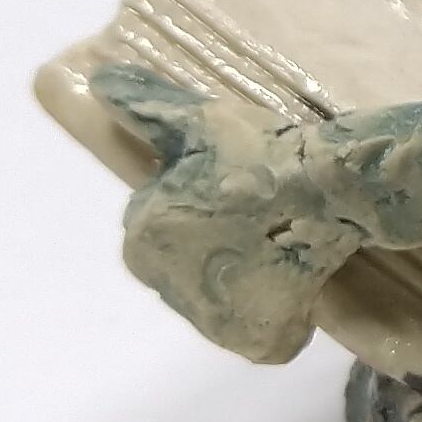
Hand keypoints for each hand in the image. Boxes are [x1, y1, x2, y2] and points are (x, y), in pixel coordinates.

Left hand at [94, 66, 366, 364]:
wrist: (324, 187)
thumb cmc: (260, 152)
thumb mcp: (199, 119)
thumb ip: (144, 105)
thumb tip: (97, 80)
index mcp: (142, 232)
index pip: (167, 228)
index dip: (209, 212)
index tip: (243, 197)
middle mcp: (162, 282)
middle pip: (194, 268)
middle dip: (224, 252)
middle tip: (270, 224)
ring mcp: (210, 319)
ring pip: (227, 301)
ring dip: (252, 283)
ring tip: (289, 252)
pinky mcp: (255, 341)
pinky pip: (265, 335)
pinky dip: (284, 318)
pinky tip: (302, 286)